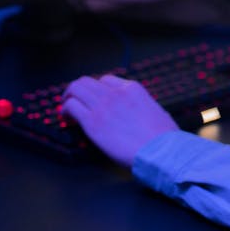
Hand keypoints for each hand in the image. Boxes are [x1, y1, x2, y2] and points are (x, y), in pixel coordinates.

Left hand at [62, 74, 179, 166]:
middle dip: (78, 90)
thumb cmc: (163, 137)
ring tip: (67, 109)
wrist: (160, 150)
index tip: (93, 99)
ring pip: (76, 89)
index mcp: (133, 89)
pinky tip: (67, 119)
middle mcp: (116, 93)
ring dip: (68, 97)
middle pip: (87, 81)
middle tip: (74, 100)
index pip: (106, 80)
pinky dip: (65, 110)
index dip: (96, 89)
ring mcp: (103, 106)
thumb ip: (142, 106)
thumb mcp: (157, 111)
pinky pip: (71, 107)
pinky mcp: (92, 122)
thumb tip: (139, 112)